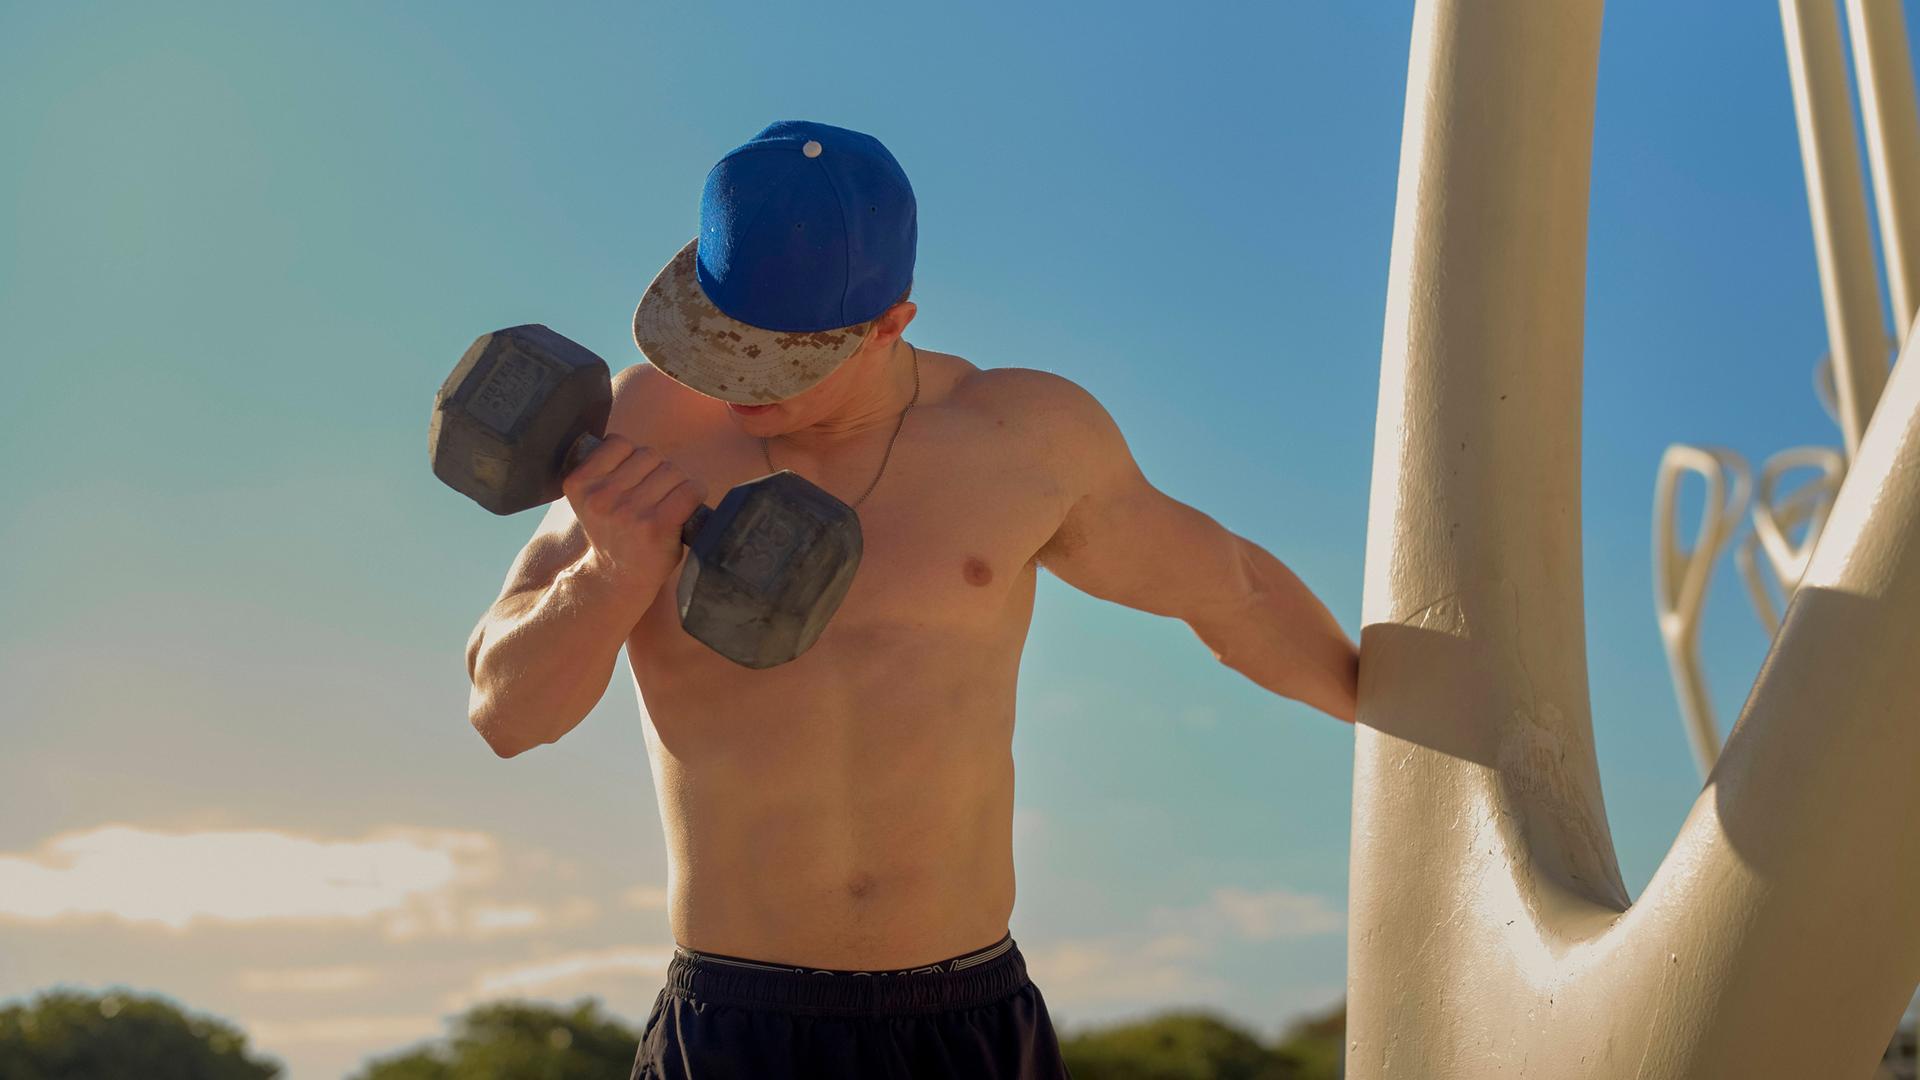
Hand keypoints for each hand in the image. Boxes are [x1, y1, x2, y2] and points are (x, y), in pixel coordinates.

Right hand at [560, 435, 708, 592]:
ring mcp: (628, 512)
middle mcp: (601, 497)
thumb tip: (634, 446)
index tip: (633, 478)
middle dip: (657, 470)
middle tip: (654, 496)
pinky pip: (689, 489)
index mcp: (579, 484)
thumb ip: (607, 469)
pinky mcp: (656, 526)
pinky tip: (687, 507)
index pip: (619, 443)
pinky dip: (695, 493)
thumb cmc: (614, 531)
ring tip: (667, 504)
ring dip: (677, 483)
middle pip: (650, 455)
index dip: (633, 458)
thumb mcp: (594, 497)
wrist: (617, 578)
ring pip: (671, 469)